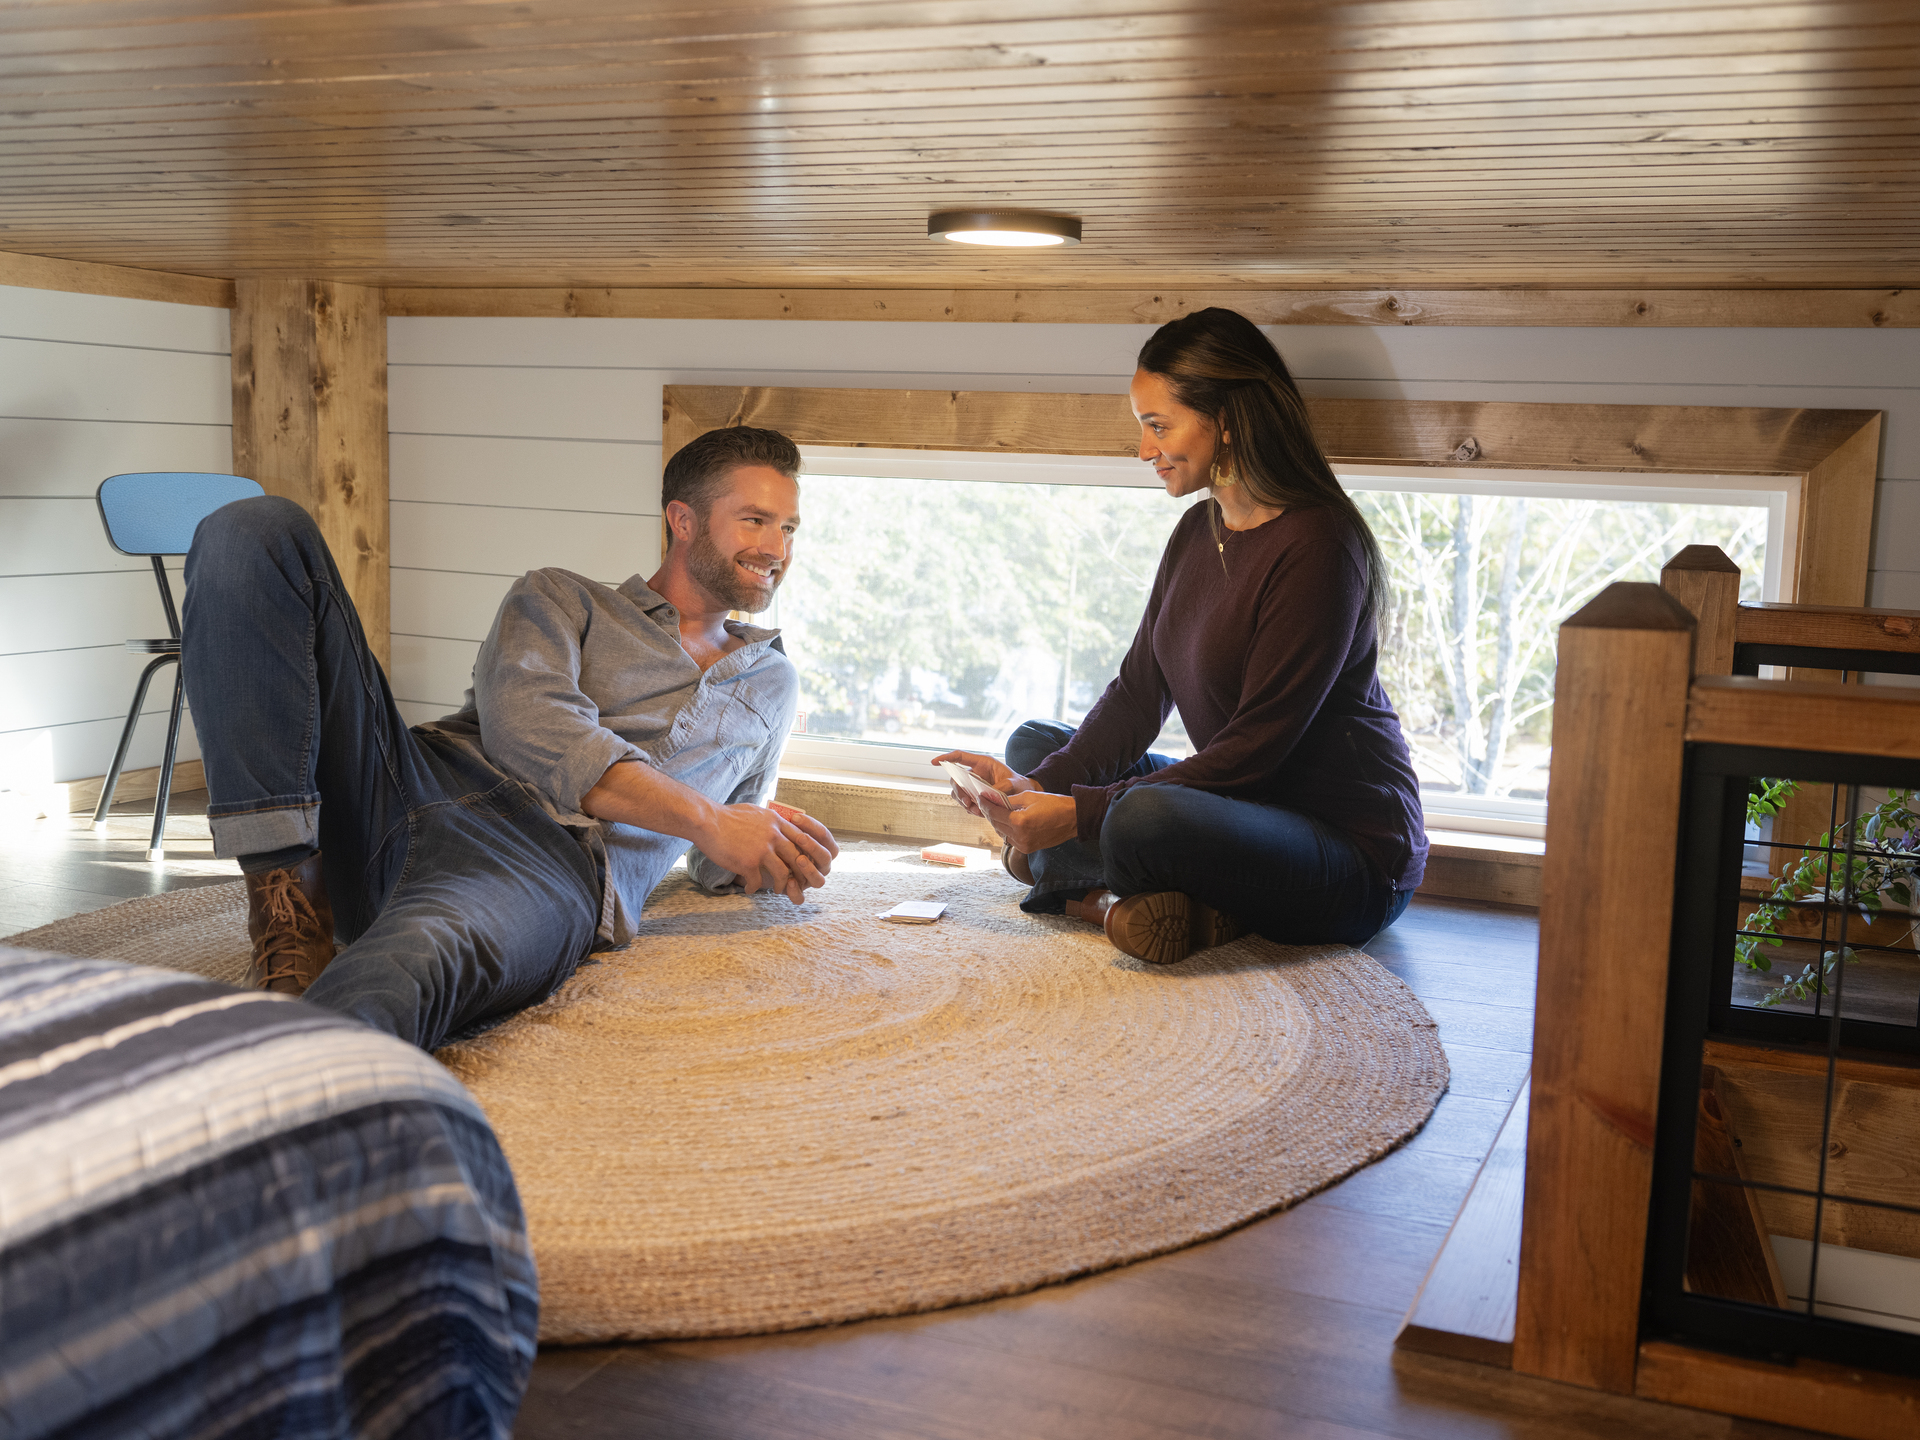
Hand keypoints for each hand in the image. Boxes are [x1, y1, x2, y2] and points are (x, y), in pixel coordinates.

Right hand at [699, 802, 838, 904]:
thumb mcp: (754, 811)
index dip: (804, 852)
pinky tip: (749, 889)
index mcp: (776, 822)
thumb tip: (775, 823)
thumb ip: (769, 820)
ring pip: (783, 873)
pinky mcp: (749, 863)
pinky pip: (758, 882)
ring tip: (777, 890)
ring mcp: (762, 850)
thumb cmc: (726, 815)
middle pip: (797, 858)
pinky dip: (754, 888)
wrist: (707, 821)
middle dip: (799, 872)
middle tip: (795, 880)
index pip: (801, 838)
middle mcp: (773, 835)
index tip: (801, 862)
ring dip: (781, 885)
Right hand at [930, 750, 1031, 816]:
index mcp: (982, 763)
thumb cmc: (1019, 784)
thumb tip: (989, 794)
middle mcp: (975, 773)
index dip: (946, 758)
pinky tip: (979, 812)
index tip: (934, 762)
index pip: (959, 757)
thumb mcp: (1014, 783)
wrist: (1024, 794)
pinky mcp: (976, 796)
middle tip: (968, 802)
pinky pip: (966, 802)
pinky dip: (970, 808)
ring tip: (974, 809)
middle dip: (958, 790)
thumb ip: (1003, 787)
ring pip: (958, 792)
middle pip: (956, 779)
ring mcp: (974, 785)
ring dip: (963, 801)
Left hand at [987, 790, 1077, 854]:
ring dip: (997, 822)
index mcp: (1019, 821)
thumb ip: (1009, 800)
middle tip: (986, 803)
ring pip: (1001, 833)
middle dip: (989, 813)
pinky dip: (1006, 830)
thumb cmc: (1053, 804)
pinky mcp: (1027, 849)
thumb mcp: (1029, 796)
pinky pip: (1010, 839)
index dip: (985, 804)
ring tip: (996, 811)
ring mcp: (1023, 844)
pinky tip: (1007, 822)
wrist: (1072, 819)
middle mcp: (1019, 836)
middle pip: (995, 824)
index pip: (994, 813)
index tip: (980, 797)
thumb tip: (994, 800)